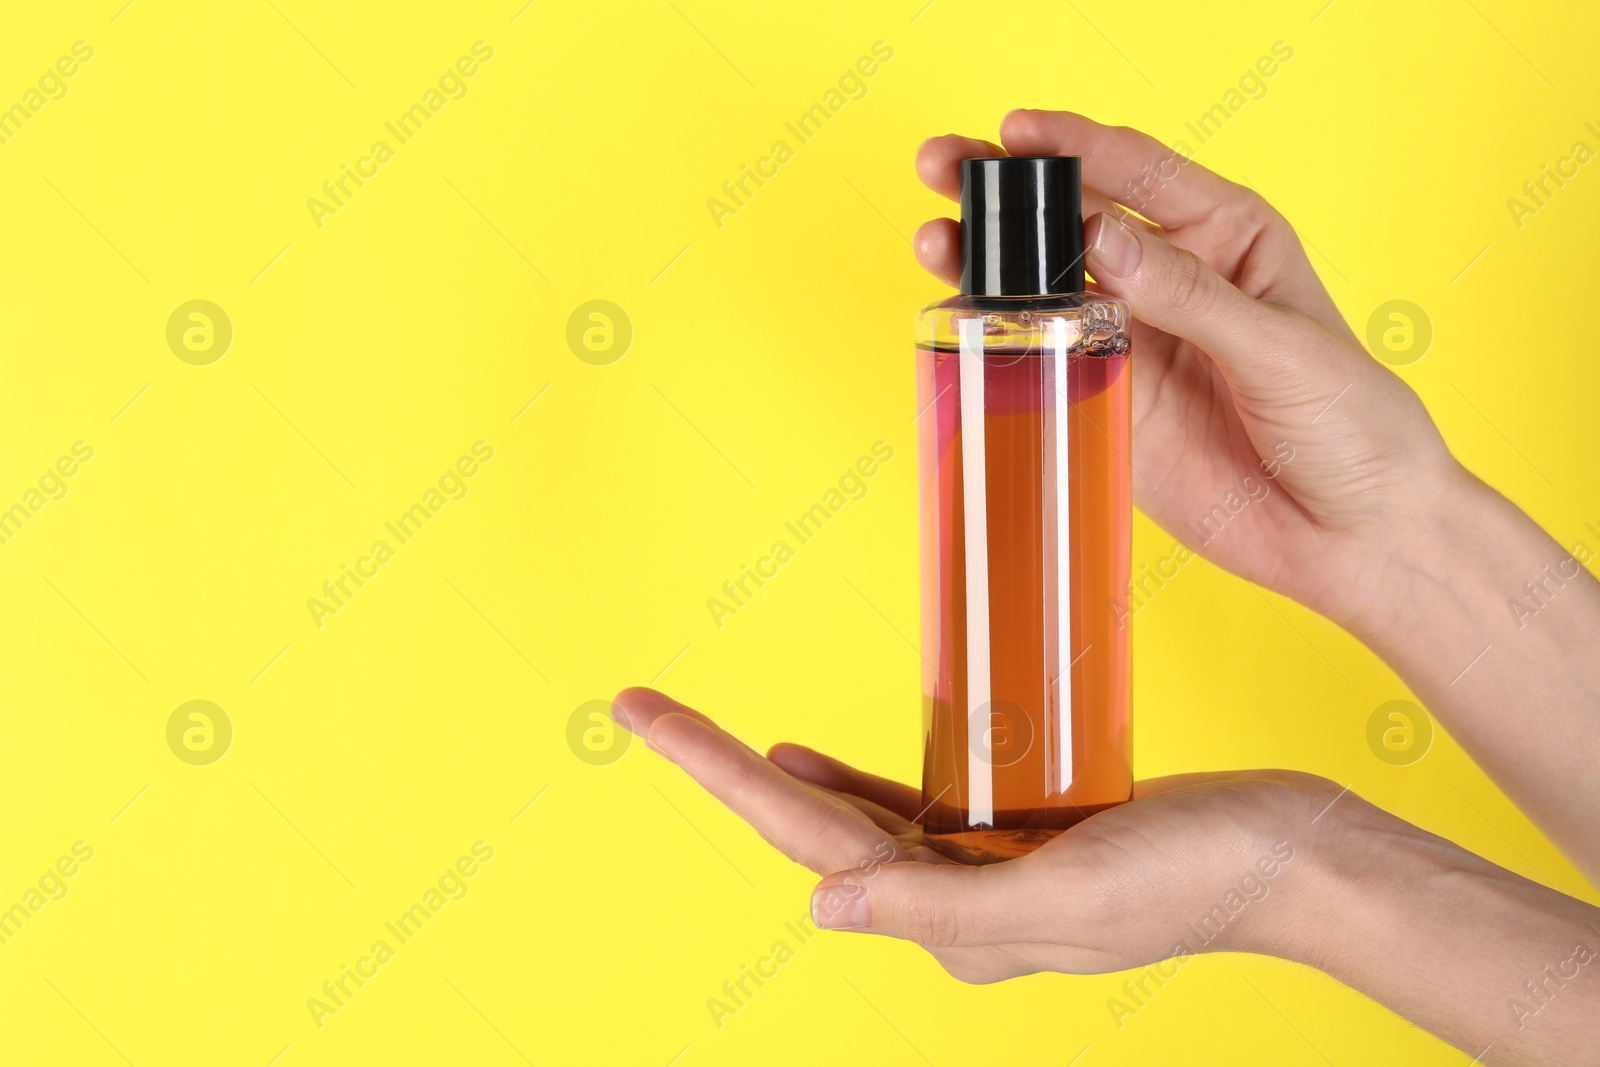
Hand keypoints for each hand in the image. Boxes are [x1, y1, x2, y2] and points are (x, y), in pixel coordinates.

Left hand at [611, 687, 1339, 983]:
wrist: (1292, 857)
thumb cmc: (1197, 877)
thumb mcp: (1068, 898)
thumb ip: (943, 906)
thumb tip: (822, 908)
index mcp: (952, 923)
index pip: (807, 841)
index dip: (719, 771)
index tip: (645, 714)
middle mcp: (952, 903)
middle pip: (807, 826)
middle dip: (721, 765)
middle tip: (642, 706)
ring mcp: (980, 869)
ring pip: (849, 818)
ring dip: (774, 777)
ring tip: (706, 734)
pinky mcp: (1013, 831)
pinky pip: (907, 808)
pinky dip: (851, 783)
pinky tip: (812, 759)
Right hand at [914, 111, 1462, 634]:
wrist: (1354, 536)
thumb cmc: (1353, 423)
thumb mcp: (1282, 347)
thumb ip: (1191, 295)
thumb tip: (1105, 241)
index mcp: (1227, 237)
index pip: (1139, 174)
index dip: (1075, 146)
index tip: (1016, 134)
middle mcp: (1170, 281)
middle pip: (1073, 221)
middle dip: (1008, 195)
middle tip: (947, 168)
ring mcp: (1134, 343)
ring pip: (1045, 289)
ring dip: (988, 264)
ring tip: (935, 240)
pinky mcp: (1109, 405)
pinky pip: (1044, 364)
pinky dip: (1000, 343)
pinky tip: (960, 321)